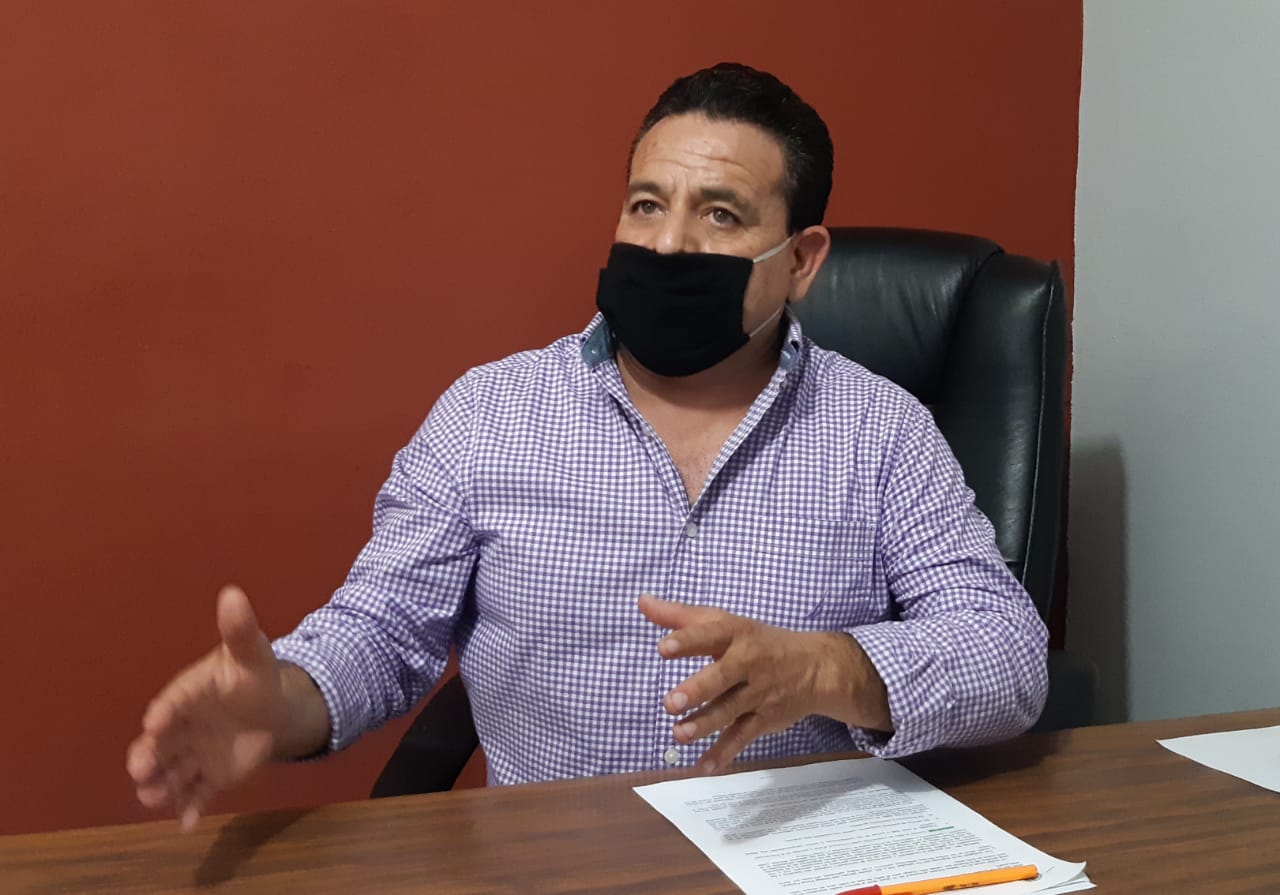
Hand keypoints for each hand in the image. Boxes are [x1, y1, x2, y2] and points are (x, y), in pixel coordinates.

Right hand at [125, 586, 317, 830]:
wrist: (273, 708)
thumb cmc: (253, 676)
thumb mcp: (251, 652)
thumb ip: (239, 630)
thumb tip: (234, 593)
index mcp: (187, 695)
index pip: (170, 704)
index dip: (163, 713)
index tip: (155, 723)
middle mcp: (181, 728)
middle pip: (158, 745)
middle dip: (147, 758)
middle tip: (141, 770)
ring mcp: (193, 755)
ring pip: (170, 774)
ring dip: (160, 788)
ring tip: (157, 800)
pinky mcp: (208, 777)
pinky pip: (196, 794)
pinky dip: (190, 809)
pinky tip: (188, 823)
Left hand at [638, 594, 890, 772]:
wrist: (815, 668)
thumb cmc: (758, 642)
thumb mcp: (724, 622)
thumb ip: (680, 616)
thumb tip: (642, 602)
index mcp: (735, 634)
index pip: (710, 635)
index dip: (687, 641)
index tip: (663, 648)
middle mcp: (747, 664)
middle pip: (721, 677)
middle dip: (697, 690)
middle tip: (671, 702)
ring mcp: (757, 694)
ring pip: (729, 711)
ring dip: (704, 724)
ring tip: (679, 734)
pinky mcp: (764, 719)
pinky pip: (742, 737)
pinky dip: (725, 753)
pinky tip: (704, 766)